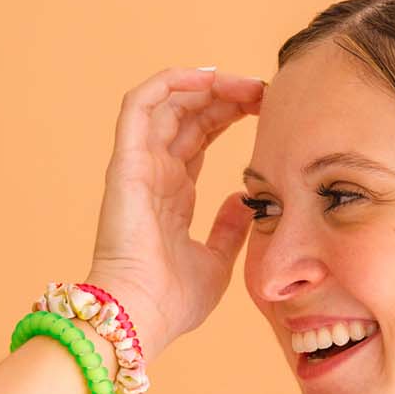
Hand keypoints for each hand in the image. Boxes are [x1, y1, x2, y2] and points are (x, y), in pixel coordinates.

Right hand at [86, 65, 265, 360]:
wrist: (141, 316)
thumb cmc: (172, 302)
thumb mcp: (217, 262)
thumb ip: (229, 230)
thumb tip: (244, 199)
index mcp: (172, 195)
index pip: (200, 139)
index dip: (231, 118)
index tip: (267, 111)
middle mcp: (154, 174)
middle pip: (189, 116)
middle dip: (226, 97)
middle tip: (263, 90)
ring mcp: (139, 165)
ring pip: (169, 103)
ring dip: (206, 86)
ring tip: (244, 83)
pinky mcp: (126, 161)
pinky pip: (140, 104)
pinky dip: (169, 83)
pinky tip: (206, 77)